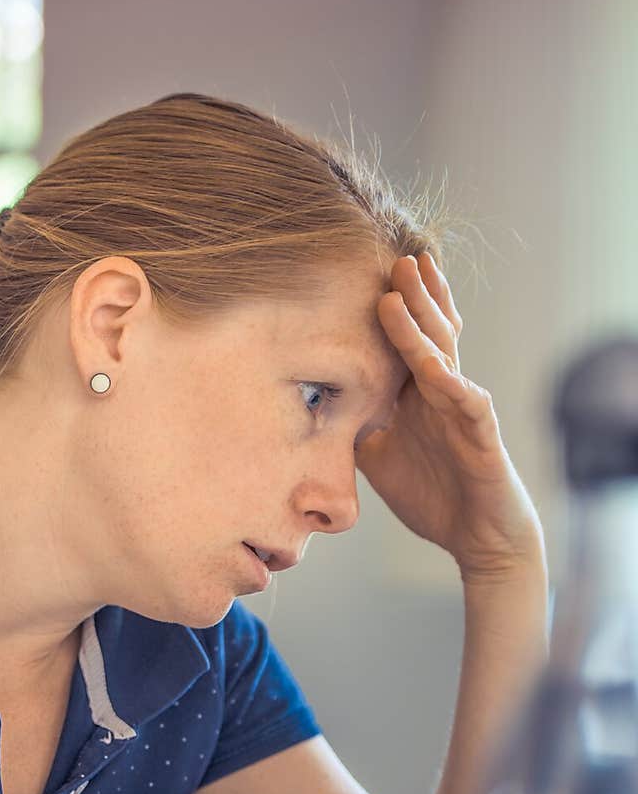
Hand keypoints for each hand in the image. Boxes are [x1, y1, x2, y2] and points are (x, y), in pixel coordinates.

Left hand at [357, 253, 543, 578]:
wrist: (478, 538)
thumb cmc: (434, 494)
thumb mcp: (378, 457)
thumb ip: (353, 426)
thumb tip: (311, 408)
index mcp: (420, 394)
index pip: (408, 339)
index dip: (397, 306)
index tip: (372, 270)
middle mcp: (444, 393)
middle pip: (429, 333)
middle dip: (413, 295)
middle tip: (394, 256)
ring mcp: (465, 411)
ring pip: (444, 357)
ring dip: (422, 324)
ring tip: (402, 290)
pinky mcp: (483, 437)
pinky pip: (468, 404)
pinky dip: (452, 384)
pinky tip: (433, 366)